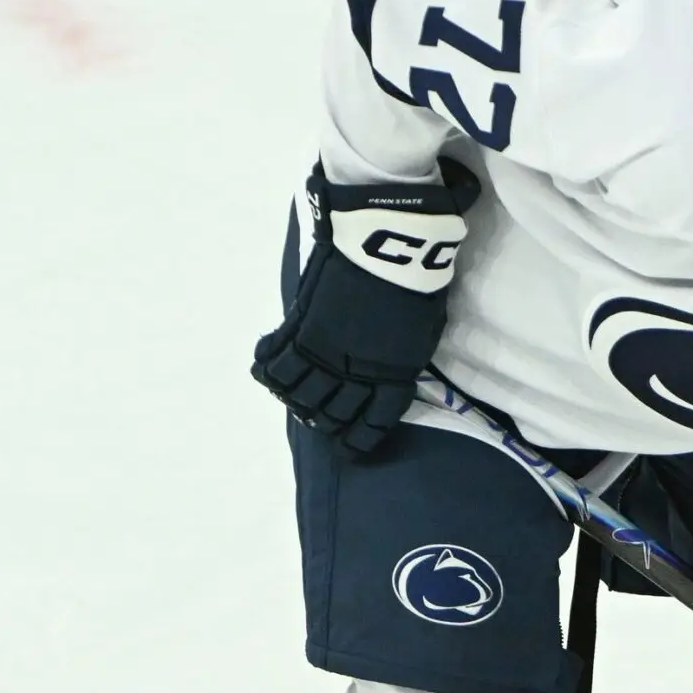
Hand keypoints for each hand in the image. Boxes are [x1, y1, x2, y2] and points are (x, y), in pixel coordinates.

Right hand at [251, 160, 478, 455]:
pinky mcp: (299, 328)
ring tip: (296, 399)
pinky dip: (268, 368)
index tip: (351, 447)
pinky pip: (275, 362)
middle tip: (321, 421)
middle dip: (327, 423)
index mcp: (393, 377)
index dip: (360, 440)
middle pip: (333, 414)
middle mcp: (354, 373)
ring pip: (300, 396)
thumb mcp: (423, 331)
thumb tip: (392, 373)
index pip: (374, 423)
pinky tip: (269, 367)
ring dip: (297, 402)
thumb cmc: (418, 283)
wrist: (388, 245)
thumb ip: (404, 357)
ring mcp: (324, 352)